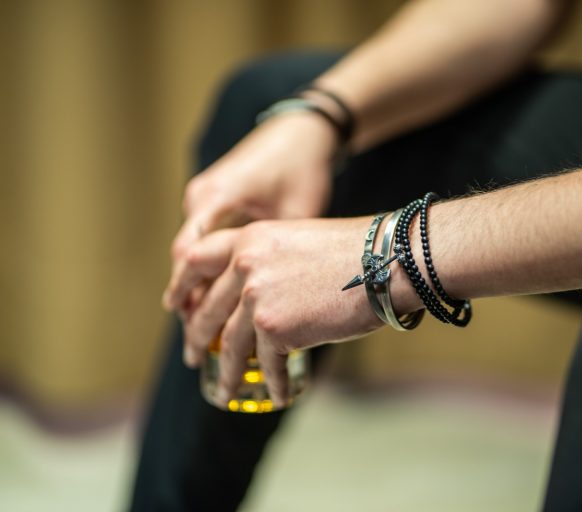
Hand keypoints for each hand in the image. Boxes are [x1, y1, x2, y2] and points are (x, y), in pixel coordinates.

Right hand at [163, 112, 337, 311]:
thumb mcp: (296, 214)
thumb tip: (276, 304)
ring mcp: (205, 195)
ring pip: (193, 250)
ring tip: (206, 330)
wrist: (302, 130)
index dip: (190, 295)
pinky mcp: (215, 197)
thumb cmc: (303, 167)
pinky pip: (204, 239)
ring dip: (199, 286)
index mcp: (217, 196)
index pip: (190, 255)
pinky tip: (221, 298)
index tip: (195, 329)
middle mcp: (202, 196)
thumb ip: (278, 254)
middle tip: (198, 343)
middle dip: (190, 300)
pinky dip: (209, 268)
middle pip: (186, 257)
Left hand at [163, 216, 416, 407]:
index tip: (174, 306)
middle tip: (193, 354)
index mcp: (248, 239)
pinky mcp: (277, 328)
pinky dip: (272, 381)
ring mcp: (257, 298)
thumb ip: (267, 261)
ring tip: (224, 388)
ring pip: (230, 344)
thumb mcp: (296, 239)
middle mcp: (245, 266)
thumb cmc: (352, 251)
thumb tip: (255, 293)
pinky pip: (267, 362)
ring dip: (228, 371)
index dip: (181, 286)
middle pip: (207, 309)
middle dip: (196, 337)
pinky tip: (276, 393)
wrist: (383, 262)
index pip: (196, 260)